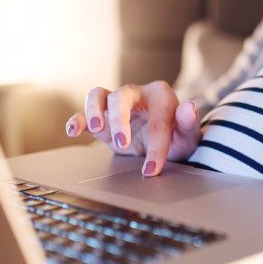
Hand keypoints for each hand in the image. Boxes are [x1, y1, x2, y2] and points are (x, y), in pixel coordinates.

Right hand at [64, 81, 200, 176]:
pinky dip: (78, 119)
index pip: (158, 120)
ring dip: (94, 111)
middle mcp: (136, 94)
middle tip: (123, 143)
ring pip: (98, 95)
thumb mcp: (187, 136)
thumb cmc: (176, 137)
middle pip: (121, 96)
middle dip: (120, 119)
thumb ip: (189, 123)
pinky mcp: (101, 118)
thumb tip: (189, 107)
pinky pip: (83, 112)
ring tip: (96, 129)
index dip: (156, 146)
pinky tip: (73, 130)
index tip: (152, 169)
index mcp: (161, 95)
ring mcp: (115, 104)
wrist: (161, 145)